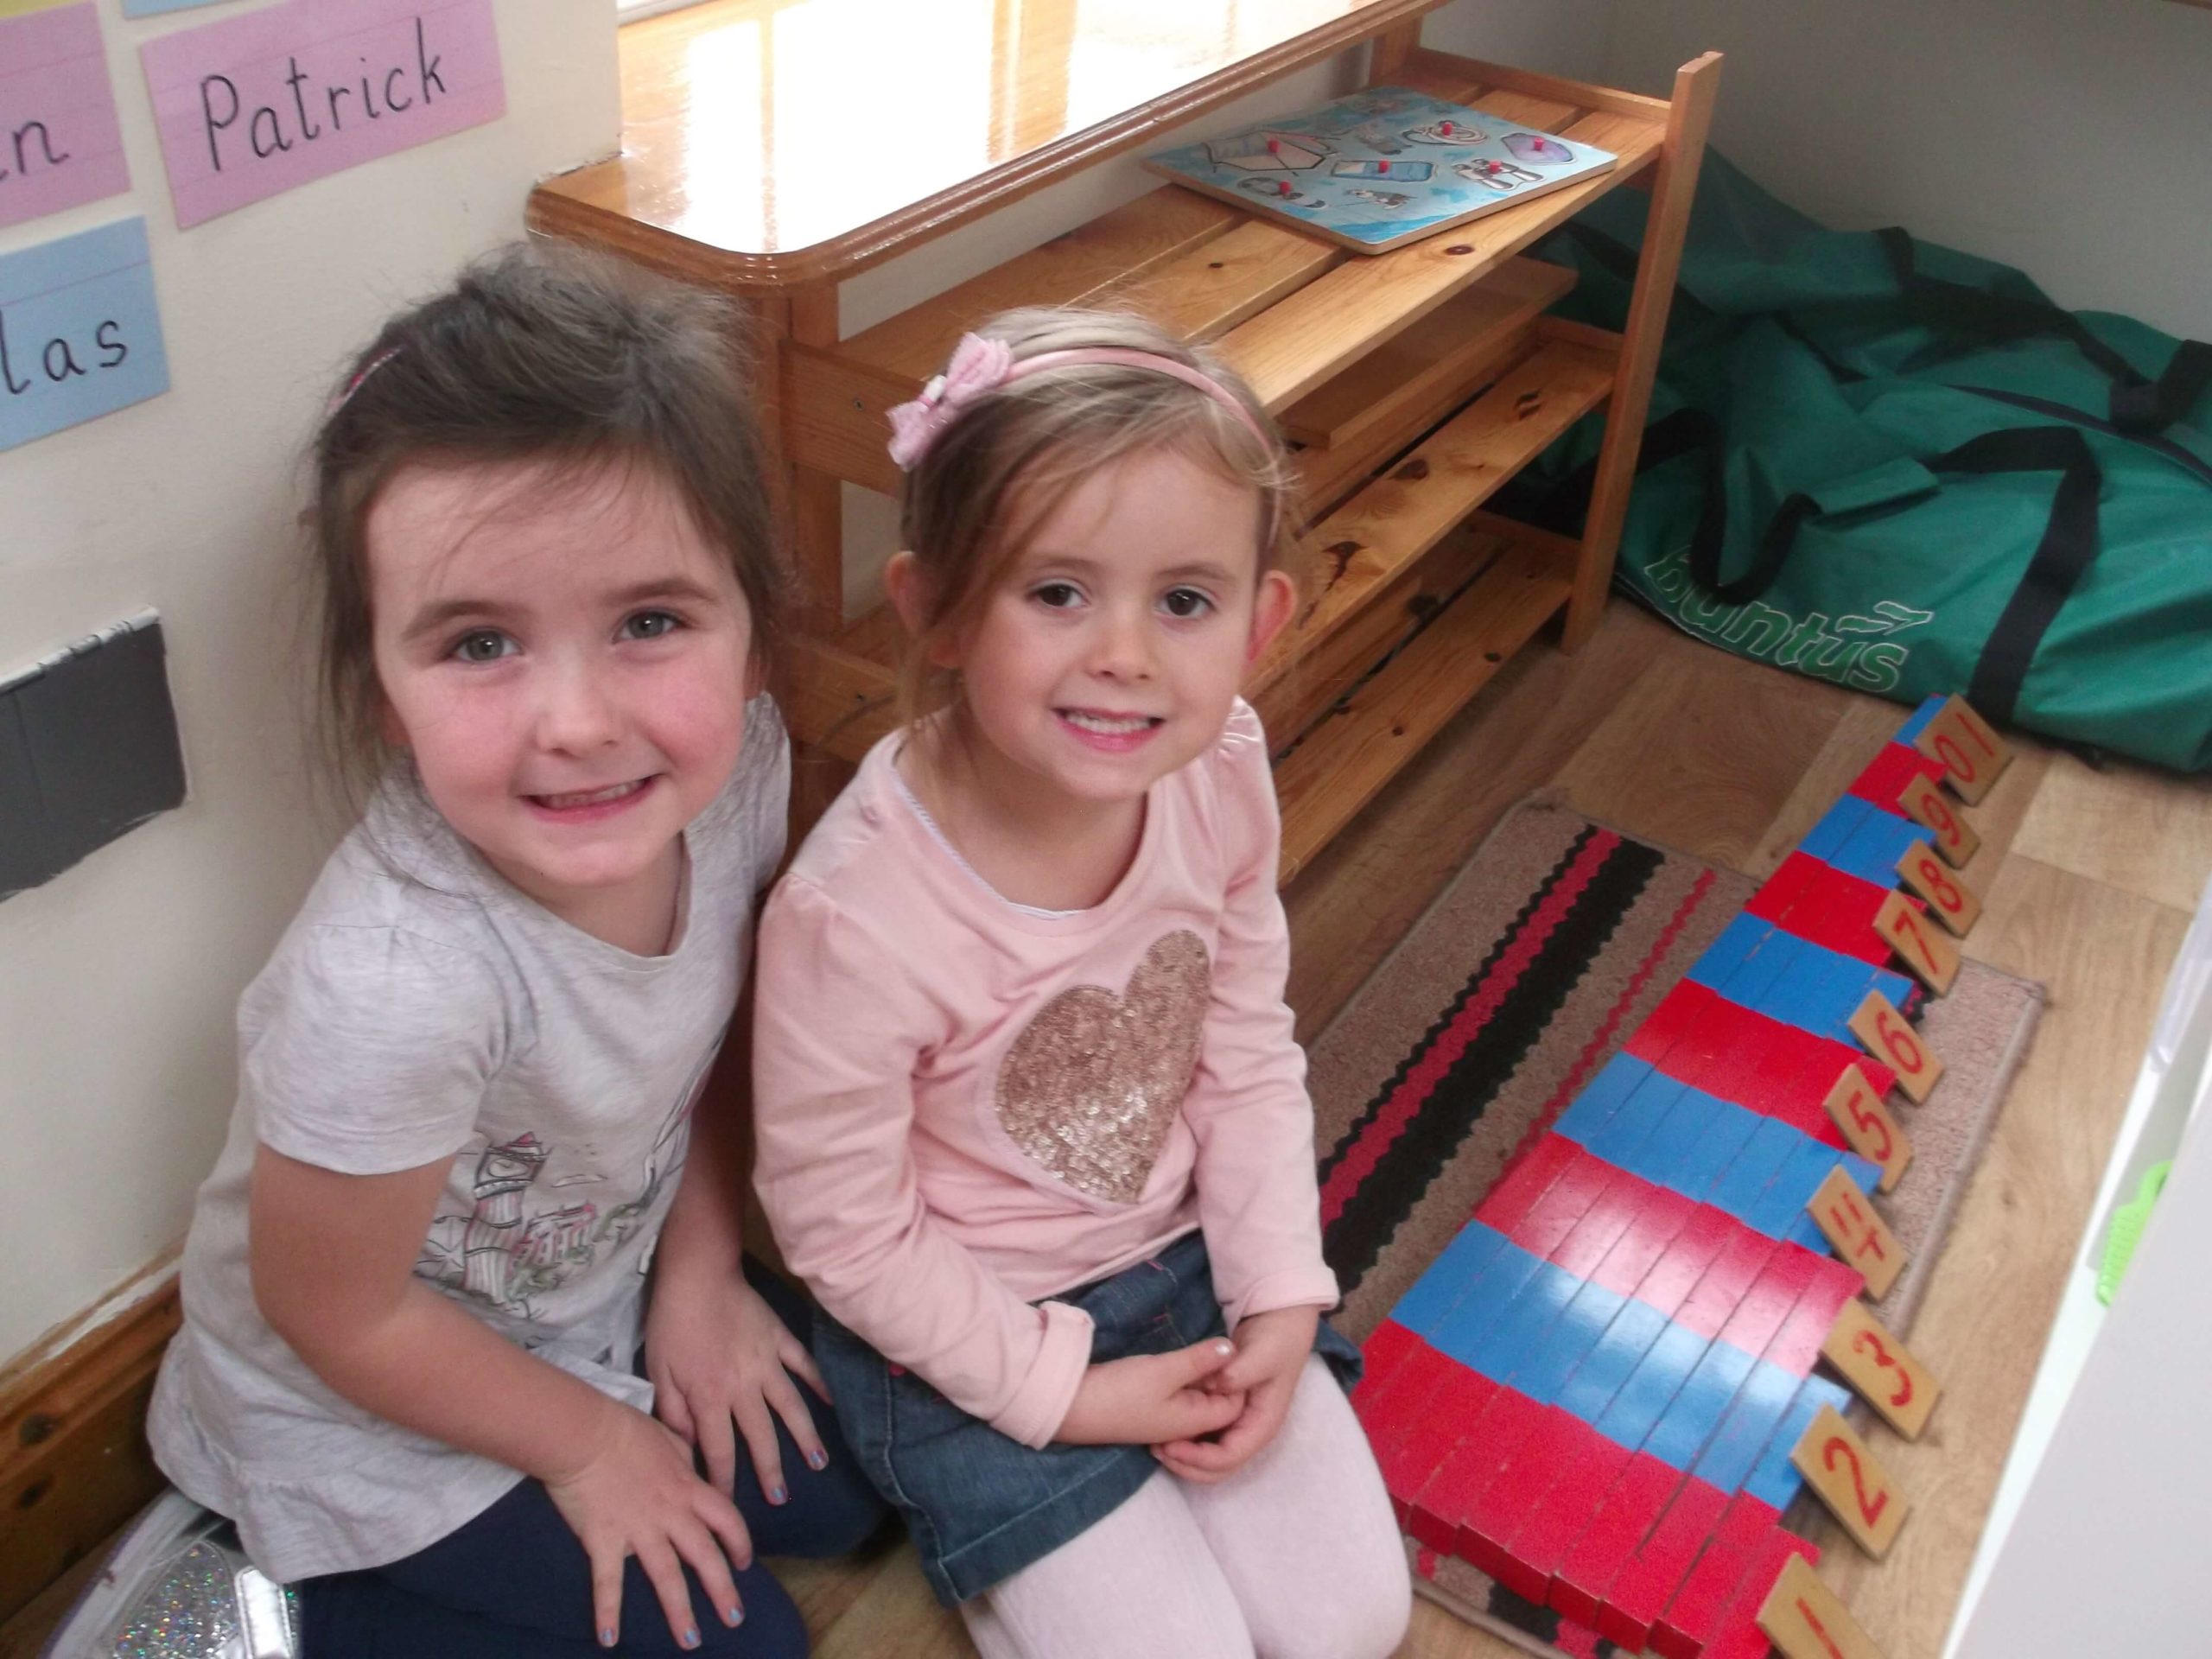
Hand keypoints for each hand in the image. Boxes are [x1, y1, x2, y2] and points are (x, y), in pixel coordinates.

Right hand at [542, 1398, 753, 1649]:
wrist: (585, 1433)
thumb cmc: (625, 1429)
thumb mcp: (668, 1437)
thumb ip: (685, 1456)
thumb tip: (693, 1463)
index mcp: (688, 1488)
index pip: (727, 1519)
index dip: (740, 1543)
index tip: (745, 1563)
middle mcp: (671, 1514)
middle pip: (706, 1557)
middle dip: (723, 1590)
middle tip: (735, 1619)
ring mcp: (639, 1530)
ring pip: (668, 1577)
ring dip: (680, 1611)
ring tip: (691, 1641)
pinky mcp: (605, 1541)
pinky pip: (608, 1582)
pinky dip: (608, 1612)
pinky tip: (609, 1638)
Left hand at [647, 1274, 830, 1504]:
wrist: (698, 1275)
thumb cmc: (671, 1324)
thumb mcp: (659, 1372)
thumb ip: (674, 1413)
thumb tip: (689, 1448)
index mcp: (710, 1398)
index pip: (720, 1451)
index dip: (725, 1481)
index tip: (730, 1506)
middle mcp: (744, 1387)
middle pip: (761, 1437)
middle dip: (771, 1470)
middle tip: (782, 1498)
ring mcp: (767, 1363)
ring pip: (790, 1408)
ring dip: (804, 1437)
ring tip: (817, 1462)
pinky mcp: (780, 1339)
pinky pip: (803, 1365)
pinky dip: (819, 1384)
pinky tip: (830, 1402)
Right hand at [1056, 1338, 1245, 1446]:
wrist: (1073, 1406)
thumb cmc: (1122, 1391)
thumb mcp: (1165, 1370)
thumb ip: (1201, 1359)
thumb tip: (1233, 1347)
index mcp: (1195, 1421)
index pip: (1236, 1405)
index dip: (1237, 1379)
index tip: (1226, 1351)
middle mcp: (1185, 1426)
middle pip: (1218, 1403)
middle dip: (1220, 1377)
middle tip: (1208, 1350)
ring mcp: (1167, 1420)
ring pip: (1198, 1398)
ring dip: (1199, 1377)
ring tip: (1191, 1354)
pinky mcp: (1151, 1411)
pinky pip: (1180, 1397)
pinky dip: (1182, 1381)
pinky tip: (1174, 1364)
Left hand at [1152, 1305, 1316, 1483]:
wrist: (1280, 1320)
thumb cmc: (1276, 1339)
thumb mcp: (1263, 1353)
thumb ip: (1241, 1371)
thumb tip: (1219, 1386)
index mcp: (1262, 1424)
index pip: (1230, 1457)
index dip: (1199, 1458)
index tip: (1171, 1446)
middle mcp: (1250, 1431)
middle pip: (1219, 1468)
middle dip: (1189, 1465)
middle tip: (1158, 1450)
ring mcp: (1239, 1423)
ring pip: (1211, 1457)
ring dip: (1185, 1457)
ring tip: (1156, 1444)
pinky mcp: (1227, 1413)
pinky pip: (1206, 1437)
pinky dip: (1187, 1440)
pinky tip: (1166, 1430)